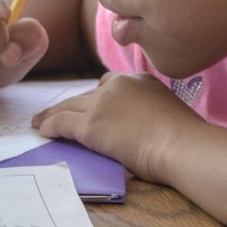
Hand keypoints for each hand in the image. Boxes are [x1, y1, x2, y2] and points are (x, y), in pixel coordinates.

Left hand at [33, 72, 198, 179]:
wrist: (184, 146)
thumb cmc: (186, 139)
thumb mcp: (169, 114)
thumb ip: (150, 113)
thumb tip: (140, 128)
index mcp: (140, 80)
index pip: (111, 86)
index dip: (98, 99)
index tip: (91, 107)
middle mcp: (118, 85)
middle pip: (87, 95)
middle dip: (72, 105)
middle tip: (58, 112)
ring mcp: (102, 103)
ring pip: (69, 106)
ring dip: (52, 114)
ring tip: (40, 121)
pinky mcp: (90, 124)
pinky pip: (62, 122)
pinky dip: (50, 125)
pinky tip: (43, 131)